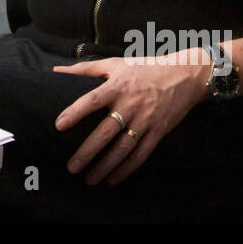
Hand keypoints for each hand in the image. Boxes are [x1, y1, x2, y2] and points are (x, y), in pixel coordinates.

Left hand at [52, 48, 210, 184]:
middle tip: (71, 167)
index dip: (75, 112)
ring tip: (90, 180)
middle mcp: (131, 104)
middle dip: (87, 152)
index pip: (92, 100)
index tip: (59, 125)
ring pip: (122, 148)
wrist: (185, 75)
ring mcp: (146, 119)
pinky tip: (113, 179)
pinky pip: (141, 153)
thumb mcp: (116, 63)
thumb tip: (57, 70)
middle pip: (106, 132)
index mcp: (118, 86)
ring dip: (105, 166)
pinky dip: (127, 168)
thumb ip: (86, 69)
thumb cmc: (145, 68)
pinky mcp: (159, 131)